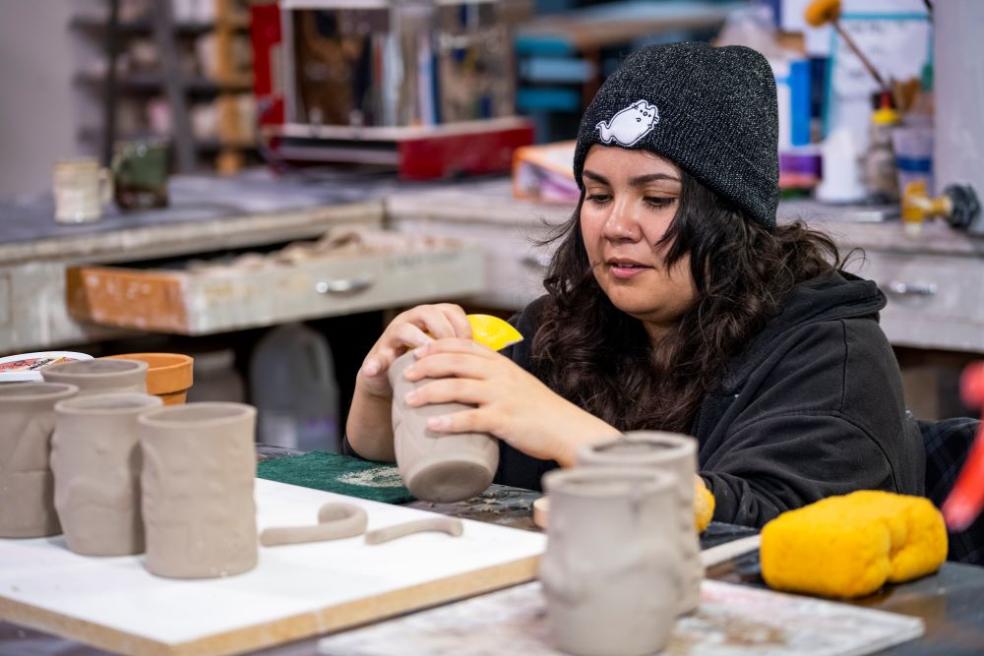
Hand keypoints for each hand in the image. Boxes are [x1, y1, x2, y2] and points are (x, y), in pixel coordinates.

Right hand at [357, 304, 470, 398]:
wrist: (395, 386)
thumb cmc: (429, 371)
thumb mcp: (448, 359)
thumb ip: (465, 353)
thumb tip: (498, 359)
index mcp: (432, 319)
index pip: (452, 310)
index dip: (463, 326)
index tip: (471, 347)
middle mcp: (412, 321)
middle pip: (430, 313)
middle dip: (443, 332)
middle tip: (452, 353)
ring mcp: (393, 336)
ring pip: (405, 329)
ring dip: (418, 342)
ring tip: (426, 358)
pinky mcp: (378, 355)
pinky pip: (376, 357)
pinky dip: (377, 362)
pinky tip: (377, 370)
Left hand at [402, 338, 619, 463]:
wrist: (568, 429)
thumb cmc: (541, 411)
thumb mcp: (518, 385)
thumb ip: (495, 379)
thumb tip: (467, 383)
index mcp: (502, 365)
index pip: (465, 346)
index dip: (439, 345)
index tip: (418, 350)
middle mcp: (500, 376)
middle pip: (456, 362)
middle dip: (427, 365)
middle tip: (406, 373)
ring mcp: (503, 397)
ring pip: (458, 388)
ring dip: (430, 392)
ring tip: (409, 399)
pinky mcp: (505, 420)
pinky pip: (472, 419)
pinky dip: (449, 422)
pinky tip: (432, 426)